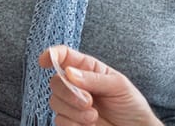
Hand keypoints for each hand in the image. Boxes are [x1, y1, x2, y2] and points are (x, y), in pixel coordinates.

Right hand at [38, 46, 160, 125]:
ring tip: (93, 116)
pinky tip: (89, 124)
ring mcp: (72, 104)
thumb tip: (69, 72)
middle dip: (69, 92)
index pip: (64, 56)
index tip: (44, 61)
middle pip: (55, 82)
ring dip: (74, 111)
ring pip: (55, 102)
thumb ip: (94, 78)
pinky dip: (73, 124)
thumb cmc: (131, 105)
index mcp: (87, 69)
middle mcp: (76, 84)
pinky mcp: (70, 122)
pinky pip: (59, 121)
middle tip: (88, 101)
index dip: (51, 55)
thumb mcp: (119, 85)